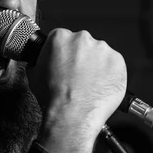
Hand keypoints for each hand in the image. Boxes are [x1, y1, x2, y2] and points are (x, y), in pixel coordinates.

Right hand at [28, 28, 126, 152]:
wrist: (71, 115)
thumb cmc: (53, 97)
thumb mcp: (34, 75)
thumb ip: (38, 62)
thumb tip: (38, 63)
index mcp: (60, 37)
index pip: (64, 39)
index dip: (65, 53)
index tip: (67, 63)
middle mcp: (82, 39)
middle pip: (83, 44)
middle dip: (81, 58)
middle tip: (78, 76)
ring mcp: (102, 49)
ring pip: (100, 54)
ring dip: (96, 65)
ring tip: (89, 84)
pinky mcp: (118, 61)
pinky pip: (114, 65)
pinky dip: (110, 74)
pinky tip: (100, 86)